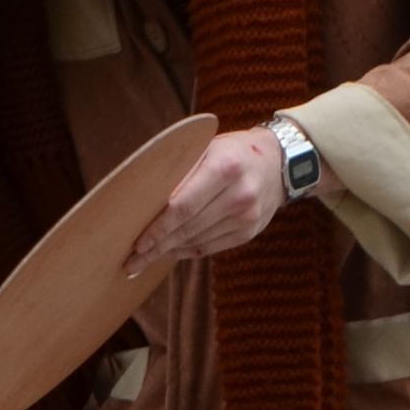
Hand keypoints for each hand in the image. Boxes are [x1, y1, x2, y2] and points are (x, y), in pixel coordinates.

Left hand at [120, 121, 289, 279]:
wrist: (277, 163)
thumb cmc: (230, 152)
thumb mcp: (206, 148)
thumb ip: (180, 172)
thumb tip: (144, 204)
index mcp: (225, 167)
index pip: (183, 206)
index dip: (158, 228)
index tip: (137, 242)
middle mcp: (240, 194)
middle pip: (188, 228)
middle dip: (157, 246)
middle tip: (132, 261)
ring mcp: (247, 216)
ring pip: (198, 241)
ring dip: (170, 251)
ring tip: (146, 258)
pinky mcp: (249, 232)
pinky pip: (211, 248)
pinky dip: (188, 251)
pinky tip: (171, 251)